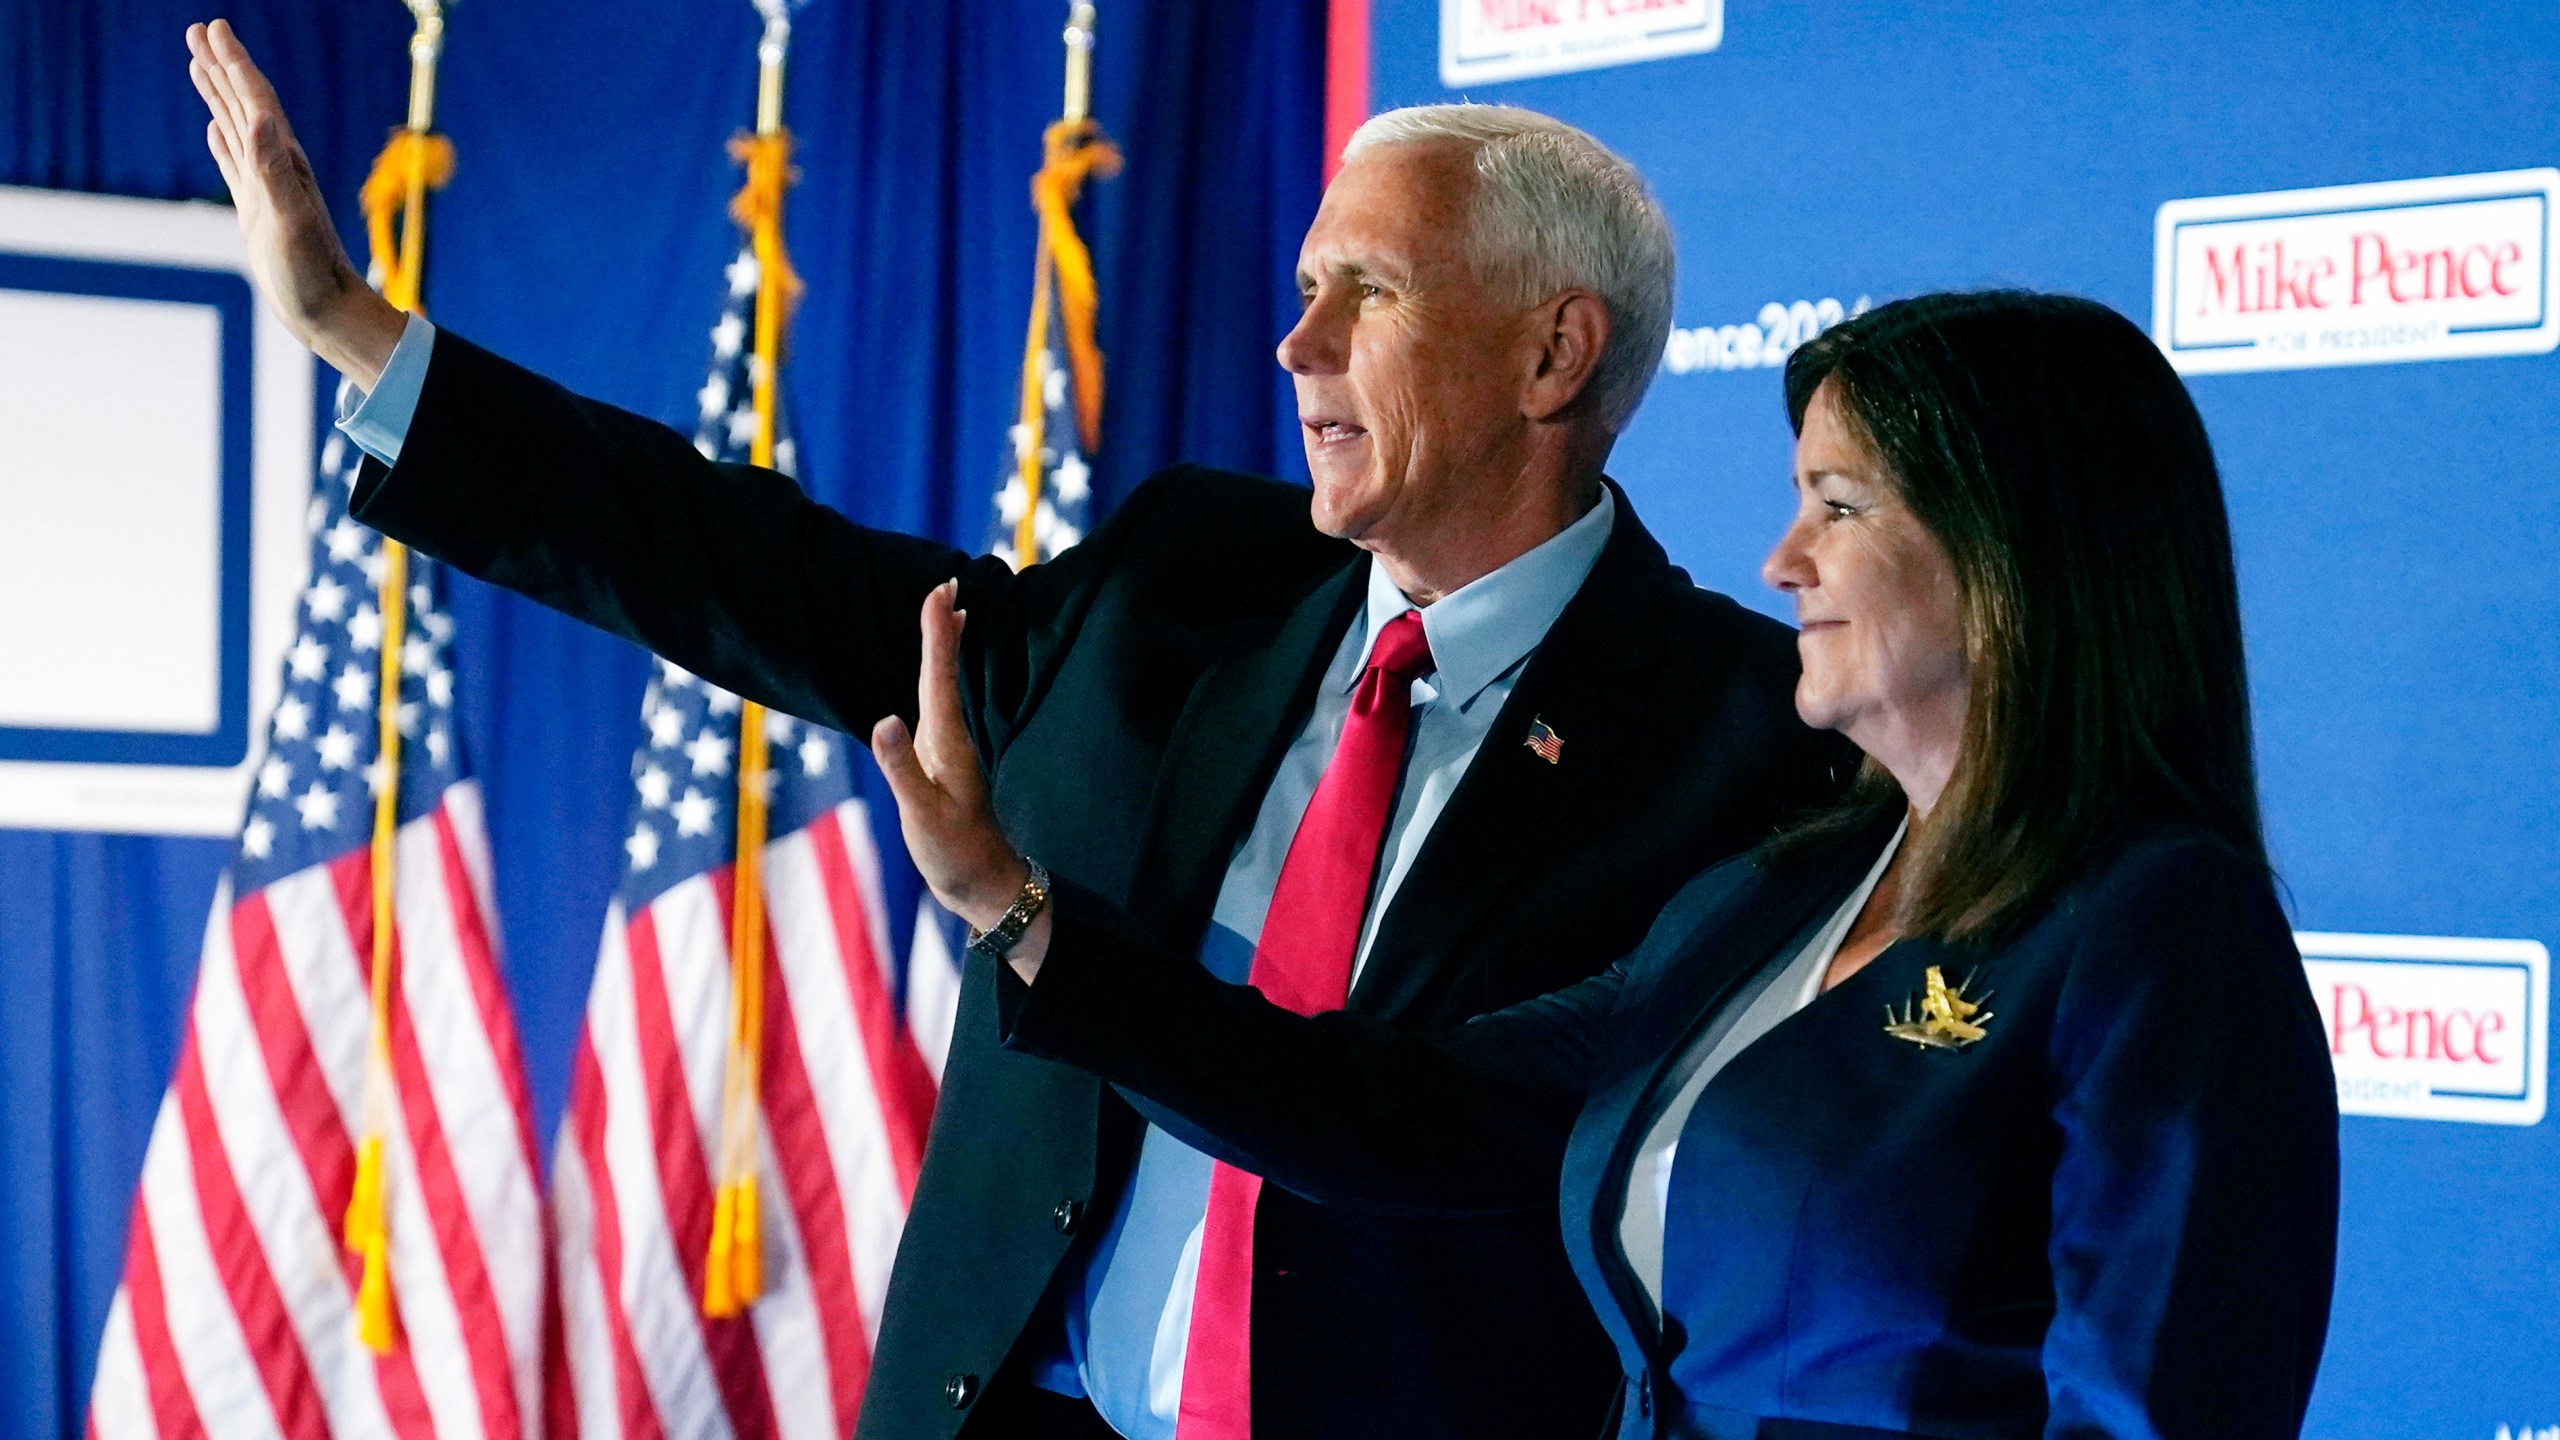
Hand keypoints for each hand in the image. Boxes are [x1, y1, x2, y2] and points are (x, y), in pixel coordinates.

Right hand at [186, 19, 403, 387]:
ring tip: (198, 64)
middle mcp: (277, 169)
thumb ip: (273, 170)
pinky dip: (224, 143)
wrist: (328, 313)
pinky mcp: (258, 213)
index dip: (233, 63)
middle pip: (244, 103)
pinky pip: (236, 165)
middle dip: (221, 66)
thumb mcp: (290, 220)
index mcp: (284, 163)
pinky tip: (216, 130)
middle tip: (197, 29)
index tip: (212, 27)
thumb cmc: (312, 273)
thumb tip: (258, 119)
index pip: (256, 100)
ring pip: (237, 128)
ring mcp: (266, 189)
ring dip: (218, 95)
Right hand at [871, 582, 1049, 971]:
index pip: (939, 678)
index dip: (939, 634)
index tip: (942, 590)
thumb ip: (901, 770)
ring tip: (950, 613)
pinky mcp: (941, 766)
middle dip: (944, 628)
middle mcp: (950, 741)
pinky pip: (938, 709)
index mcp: (946, 744)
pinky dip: (938, 681)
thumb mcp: (922, 815)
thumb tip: (884, 722)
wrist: (982, 885)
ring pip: (944, 688)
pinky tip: (935, 682)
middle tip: (948, 583)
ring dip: (945, 649)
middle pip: (944, 673)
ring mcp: (947, 753)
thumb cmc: (953, 853)